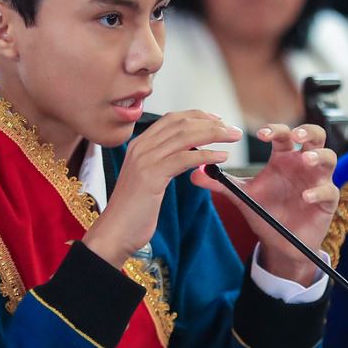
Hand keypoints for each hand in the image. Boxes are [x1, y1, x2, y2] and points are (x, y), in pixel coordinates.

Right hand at [83, 110, 239, 266]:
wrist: (115, 232)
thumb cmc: (134, 211)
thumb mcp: (148, 179)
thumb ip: (164, 163)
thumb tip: (190, 154)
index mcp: (139, 145)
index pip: (172, 119)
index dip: (197, 116)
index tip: (218, 120)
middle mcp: (140, 147)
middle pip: (181, 123)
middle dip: (211, 123)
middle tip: (233, 130)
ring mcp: (144, 160)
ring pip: (185, 136)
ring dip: (214, 134)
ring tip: (233, 138)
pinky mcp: (151, 176)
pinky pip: (185, 159)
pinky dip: (206, 155)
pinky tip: (222, 158)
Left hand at [193, 123, 338, 285]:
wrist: (278, 242)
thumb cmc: (264, 212)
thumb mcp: (242, 196)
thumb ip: (220, 183)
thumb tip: (194, 172)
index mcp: (283, 158)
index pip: (283, 135)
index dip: (274, 130)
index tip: (259, 134)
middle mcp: (302, 164)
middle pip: (315, 135)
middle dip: (307, 131)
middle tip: (295, 136)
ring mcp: (317, 180)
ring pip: (329, 157)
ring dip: (319, 156)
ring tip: (306, 160)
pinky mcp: (327, 200)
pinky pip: (328, 191)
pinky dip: (318, 191)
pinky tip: (305, 196)